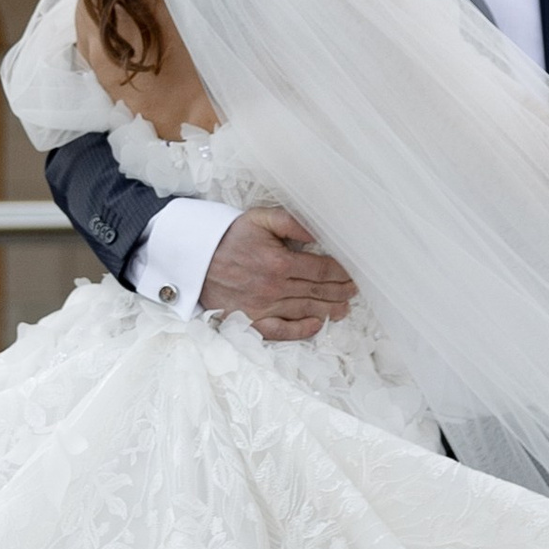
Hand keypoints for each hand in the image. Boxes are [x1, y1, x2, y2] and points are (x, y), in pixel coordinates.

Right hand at [199, 209, 357, 344]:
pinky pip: (280, 331)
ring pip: (305, 310)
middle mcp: (274, 288)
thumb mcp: (259, 218)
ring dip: (329, 310)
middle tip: (353, 291)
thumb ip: (290, 222)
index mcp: (279, 262)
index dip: (341, 273)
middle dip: (340, 291)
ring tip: (344, 309)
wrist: (195, 258)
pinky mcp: (251, 320)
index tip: (353, 273)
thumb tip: (317, 234)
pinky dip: (300, 330)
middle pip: (317, 291)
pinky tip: (316, 325)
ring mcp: (263, 307)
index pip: (322, 270)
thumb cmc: (229, 237)